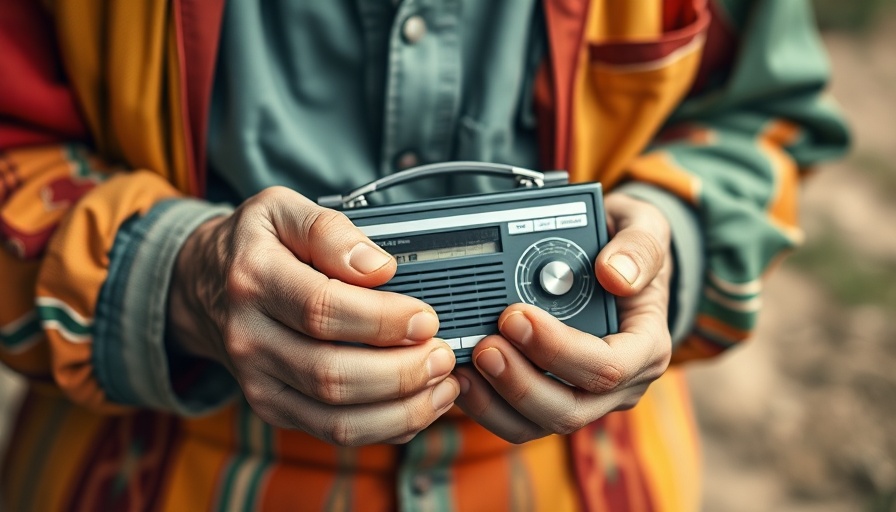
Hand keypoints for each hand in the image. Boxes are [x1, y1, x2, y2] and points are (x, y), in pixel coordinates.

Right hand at [167, 187, 458, 445]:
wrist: (202, 286)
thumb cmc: (254, 244)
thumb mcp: (282, 210)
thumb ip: (330, 231)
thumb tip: (380, 267)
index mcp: (254, 280)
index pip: (321, 309)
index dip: (382, 320)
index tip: (426, 318)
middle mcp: (250, 338)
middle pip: (331, 374)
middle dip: (401, 372)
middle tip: (444, 355)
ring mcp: (258, 381)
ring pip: (336, 417)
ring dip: (401, 409)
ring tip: (444, 384)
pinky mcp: (274, 408)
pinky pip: (333, 433)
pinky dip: (385, 427)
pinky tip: (420, 405)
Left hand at [453, 193, 671, 442]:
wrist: (616, 268)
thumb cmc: (627, 250)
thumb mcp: (644, 229)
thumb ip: (638, 247)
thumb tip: (615, 274)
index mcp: (645, 348)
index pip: (607, 368)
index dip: (558, 350)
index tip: (516, 315)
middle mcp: (618, 384)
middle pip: (569, 410)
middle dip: (520, 382)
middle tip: (484, 345)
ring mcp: (584, 398)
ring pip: (538, 423)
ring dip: (496, 401)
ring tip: (465, 366)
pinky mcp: (552, 400)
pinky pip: (518, 420)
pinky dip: (485, 404)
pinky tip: (461, 376)